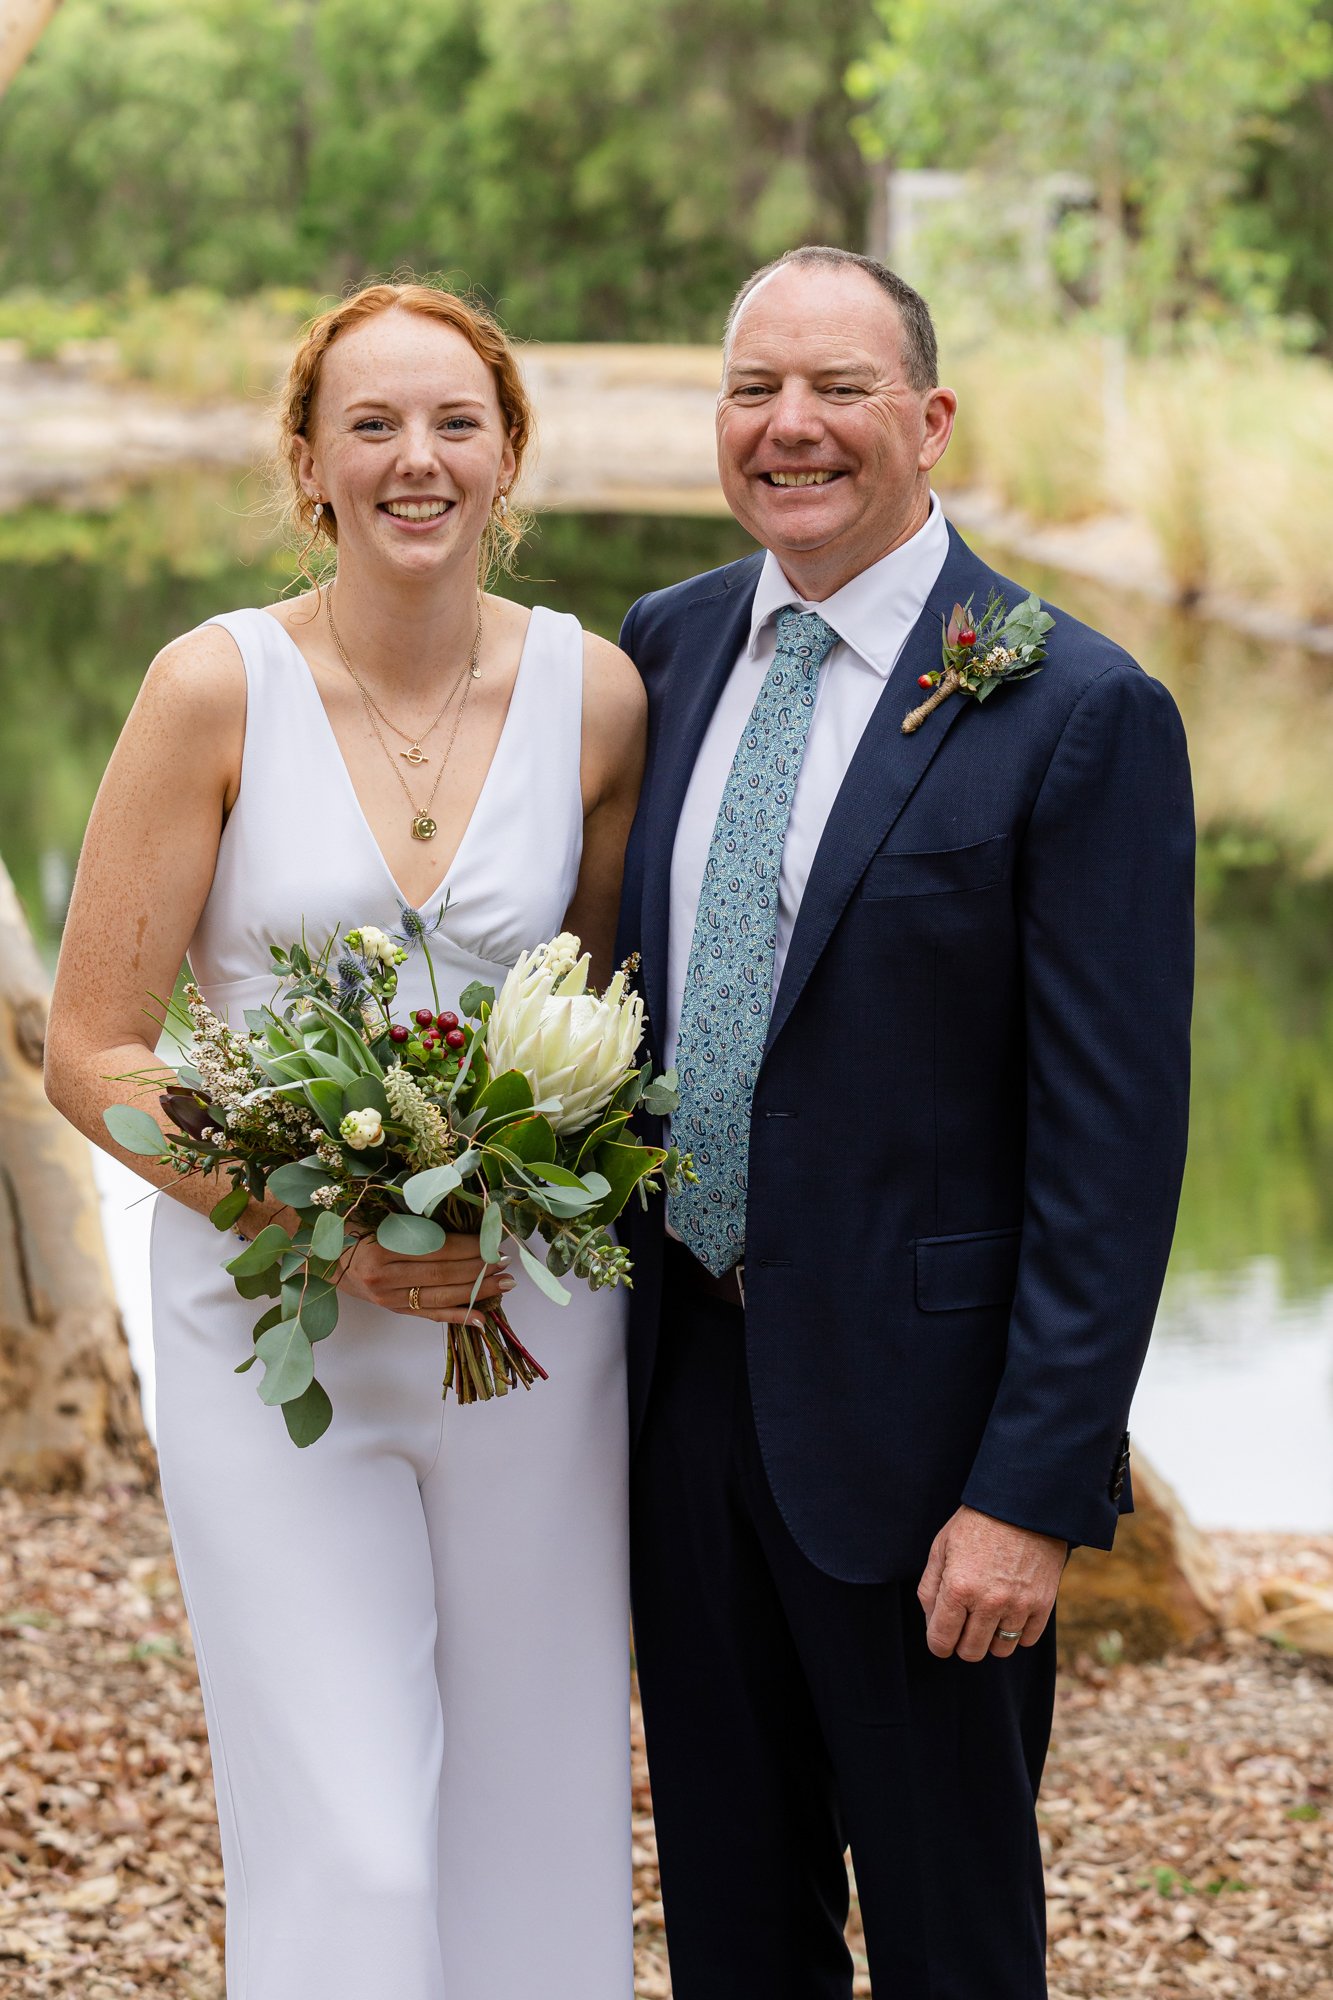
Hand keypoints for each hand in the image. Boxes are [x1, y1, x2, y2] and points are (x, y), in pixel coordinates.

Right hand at [337, 1229, 512, 1324]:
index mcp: (381, 1249)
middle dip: (478, 1268)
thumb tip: (466, 1222)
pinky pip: (430, 1315)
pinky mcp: (395, 1310)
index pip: (435, 1250)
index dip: (468, 1247)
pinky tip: (482, 1318)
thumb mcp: (381, 1219)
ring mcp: (389, 1299)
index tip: (493, 1241)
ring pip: (440, 1296)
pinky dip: (457, 1317)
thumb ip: (417, 1224)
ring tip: (505, 1284)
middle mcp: (384, 1278)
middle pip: (442, 1275)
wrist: (325, 1259)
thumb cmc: (356, 1230)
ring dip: (477, 1291)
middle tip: (506, 1261)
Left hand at [917, 1505, 1066, 1661]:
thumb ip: (929, 1588)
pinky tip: (1010, 1612)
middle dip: (961, 1643)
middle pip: (970, 1652)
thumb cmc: (976, 1523)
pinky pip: (1027, 1640)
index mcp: (958, 1588)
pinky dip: (1018, 1633)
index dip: (937, 1643)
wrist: (1022, 1504)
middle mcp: (989, 1602)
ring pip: (1000, 1650)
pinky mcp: (1043, 1604)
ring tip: (988, 1616)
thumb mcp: (941, 1547)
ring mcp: (1019, 1605)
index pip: (941, 1640)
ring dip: (990, 1638)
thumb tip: (932, 1622)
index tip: (941, 1636)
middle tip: (963, 1624)